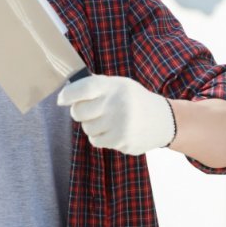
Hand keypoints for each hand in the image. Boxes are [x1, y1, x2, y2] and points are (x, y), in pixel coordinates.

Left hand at [57, 74, 175, 154]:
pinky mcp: (122, 141)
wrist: (164, 120)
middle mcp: (117, 104)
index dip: (68, 94)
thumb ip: (96, 86)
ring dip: (92, 126)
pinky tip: (115, 130)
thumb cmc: (134, 100)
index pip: (84, 88)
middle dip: (79, 112)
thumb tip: (67, 91)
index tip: (61, 100)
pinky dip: (101, 137)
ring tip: (109, 120)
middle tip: (90, 110)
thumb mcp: (119, 85)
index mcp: (114, 86)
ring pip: (87, 128)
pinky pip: (96, 141)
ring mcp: (120, 124)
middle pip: (78, 112)